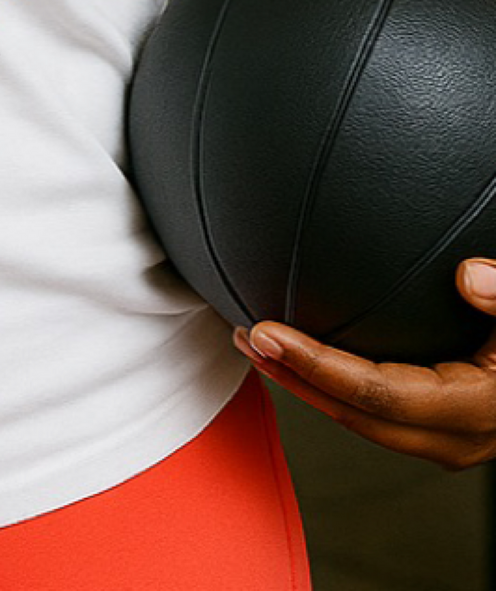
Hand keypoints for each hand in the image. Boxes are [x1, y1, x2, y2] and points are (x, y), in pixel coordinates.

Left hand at [233, 258, 495, 469]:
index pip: (377, 393)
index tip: (265, 330)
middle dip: (296, 379)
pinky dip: (336, 387)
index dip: (315, 366)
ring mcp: (455, 439)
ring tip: (259, 344)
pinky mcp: (449, 426)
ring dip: (308, 384)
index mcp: (477, 408)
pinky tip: (307, 355)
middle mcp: (462, 437)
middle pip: (359, 417)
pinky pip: (381, 413)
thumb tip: (468, 276)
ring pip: (366, 422)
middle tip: (243, 334)